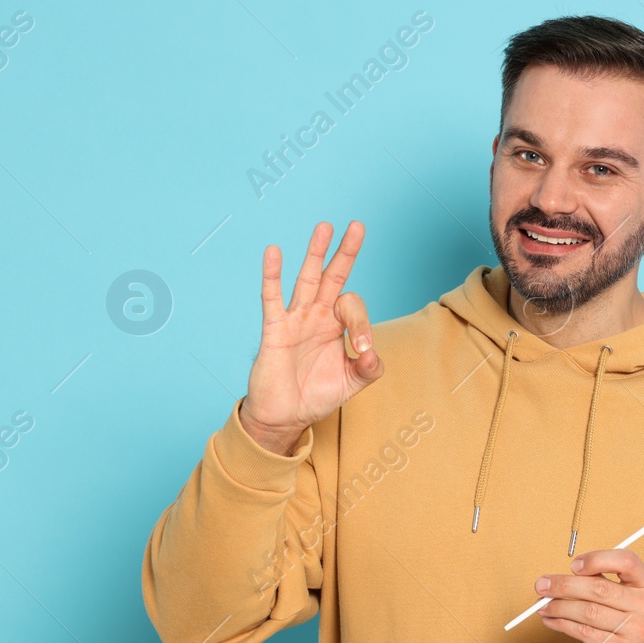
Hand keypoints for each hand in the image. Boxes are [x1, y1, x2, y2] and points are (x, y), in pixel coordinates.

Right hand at [240, 221, 380, 455]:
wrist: (286, 416)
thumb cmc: (317, 396)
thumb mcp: (353, 383)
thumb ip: (369, 368)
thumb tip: (371, 352)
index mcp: (336, 326)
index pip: (354, 307)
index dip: (362, 325)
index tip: (360, 350)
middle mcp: (317, 316)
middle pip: (333, 276)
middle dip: (345, 252)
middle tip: (358, 226)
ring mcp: (295, 319)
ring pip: (307, 279)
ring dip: (316, 253)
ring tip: (325, 227)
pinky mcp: (275, 329)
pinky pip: (272, 297)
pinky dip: (272, 274)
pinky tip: (274, 251)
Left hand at [535, 550, 643, 642]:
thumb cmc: (636, 620)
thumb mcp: (634, 595)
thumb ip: (609, 580)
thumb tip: (569, 574)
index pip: (626, 561)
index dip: (597, 559)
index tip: (574, 565)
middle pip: (598, 589)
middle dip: (564, 585)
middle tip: (543, 585)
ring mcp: (634, 630)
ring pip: (587, 612)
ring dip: (558, 607)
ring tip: (543, 605)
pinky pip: (584, 633)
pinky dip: (562, 625)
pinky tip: (552, 620)